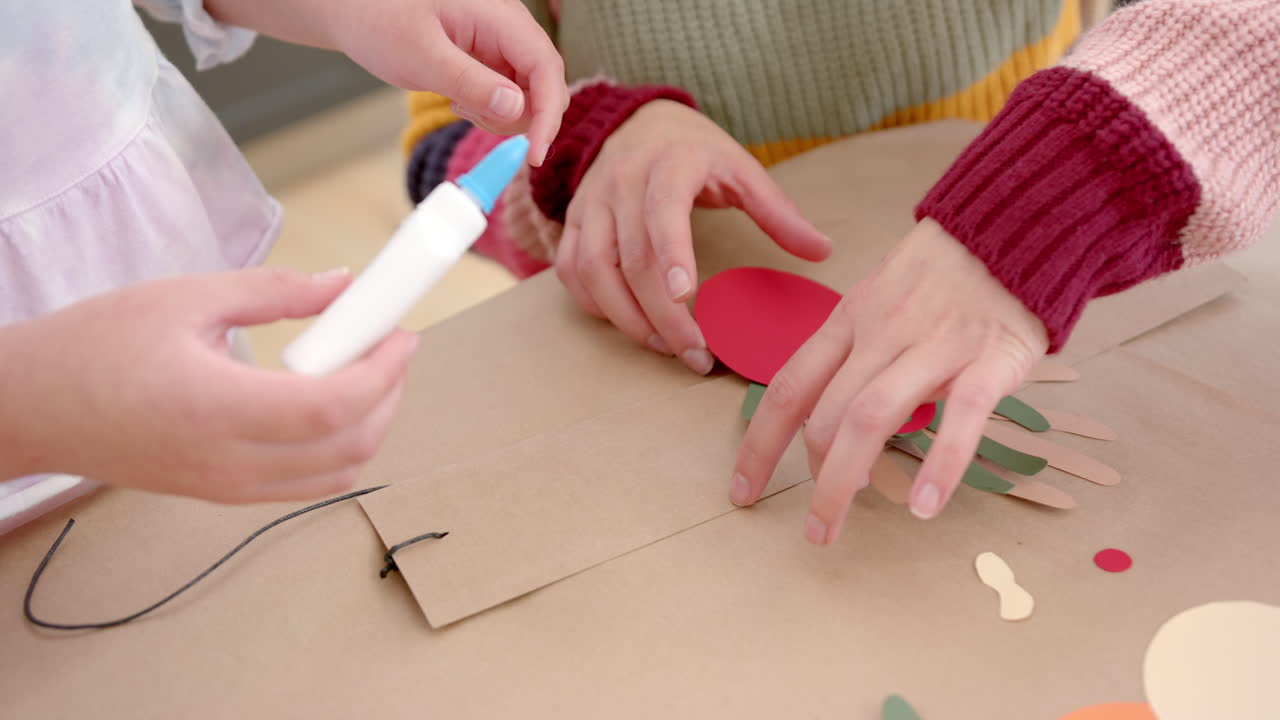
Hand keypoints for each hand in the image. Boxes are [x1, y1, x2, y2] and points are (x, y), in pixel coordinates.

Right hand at [1, 268, 416, 503]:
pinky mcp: (221, 495)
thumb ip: (274, 292)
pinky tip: (328, 400)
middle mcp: (227, 462)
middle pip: (349, 448)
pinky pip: (304, 484)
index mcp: (214, 408)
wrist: (30, 408)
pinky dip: (337, 448)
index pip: (333, 406)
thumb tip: (343, 285)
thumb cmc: (93, 347)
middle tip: (390, 346)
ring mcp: (226, 488)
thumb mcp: (184, 297)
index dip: (384, 371)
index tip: (401, 334)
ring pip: (334, 475)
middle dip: (389, 396)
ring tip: (365, 370)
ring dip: (370, 426)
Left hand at [333, 0, 567, 163]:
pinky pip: (508, 93)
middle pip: (545, 83)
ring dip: (503, 116)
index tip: (535, 153)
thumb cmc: (378, 17)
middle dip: (523, 117)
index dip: (549, 113)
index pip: (546, 67)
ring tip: (460, 105)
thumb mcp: (421, 55)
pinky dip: (491, 109)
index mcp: (498, 16)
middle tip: (474, 118)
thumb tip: (516, 109)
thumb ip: (470, 81)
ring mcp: (500, 43)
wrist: (352, 8)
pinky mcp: (489, 59)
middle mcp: (507, 27)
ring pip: (529, 94)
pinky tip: (459, 101)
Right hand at [556, 100, 830, 373]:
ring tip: (664, 345)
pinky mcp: (573, 221)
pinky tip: (627, 323)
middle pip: (632, 257)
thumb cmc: (695, 152)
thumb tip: (821, 252)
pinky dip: (593, 304)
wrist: (638, 122)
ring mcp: (591, 203)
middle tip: (695, 352)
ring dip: (626, 317)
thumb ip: (777, 211)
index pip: (663, 211)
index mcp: (670, 164)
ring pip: (594, 270)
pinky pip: (572, 271)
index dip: (671, 253)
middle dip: (662, 314)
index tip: (685, 295)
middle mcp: (623, 181)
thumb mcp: (740, 169)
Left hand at [729, 219, 1048, 543]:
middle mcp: (882, 333)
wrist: (1015, 221)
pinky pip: (963, 416)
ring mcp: (935, 345)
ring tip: (833, 527)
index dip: (759, 444)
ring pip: (873, 417)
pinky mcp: (990, 358)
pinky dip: (941, 464)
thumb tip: (830, 424)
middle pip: (827, 413)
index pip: (788, 388)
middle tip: (814, 528)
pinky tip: (924, 505)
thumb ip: (854, 354)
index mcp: (849, 320)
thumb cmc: (944, 273)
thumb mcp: (880, 299)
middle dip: (811, 478)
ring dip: (844, 481)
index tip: (742, 491)